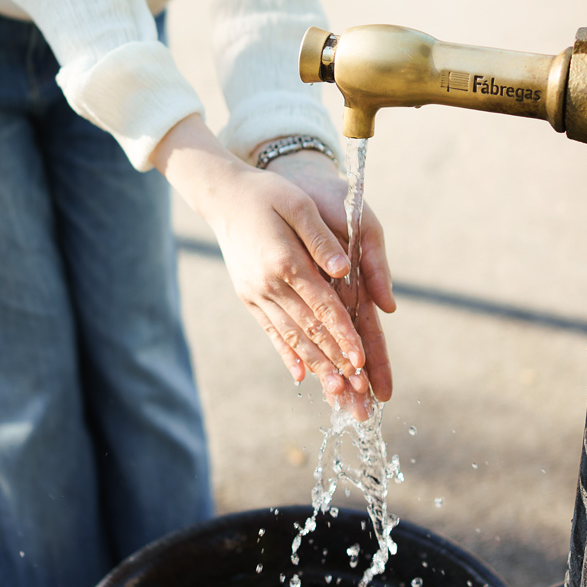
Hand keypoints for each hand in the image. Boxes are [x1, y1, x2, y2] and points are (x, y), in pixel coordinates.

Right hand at [151, 119, 395, 408]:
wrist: (223, 196)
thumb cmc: (268, 194)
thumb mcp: (298, 205)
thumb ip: (321, 239)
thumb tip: (345, 268)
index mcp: (285, 261)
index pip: (322, 305)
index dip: (344, 333)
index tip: (363, 359)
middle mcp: (268, 284)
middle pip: (308, 329)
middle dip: (335, 361)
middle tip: (357, 390)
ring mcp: (255, 293)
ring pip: (291, 337)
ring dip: (316, 365)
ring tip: (338, 392)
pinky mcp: (248, 297)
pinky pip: (271, 332)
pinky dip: (288, 354)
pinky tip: (302, 376)